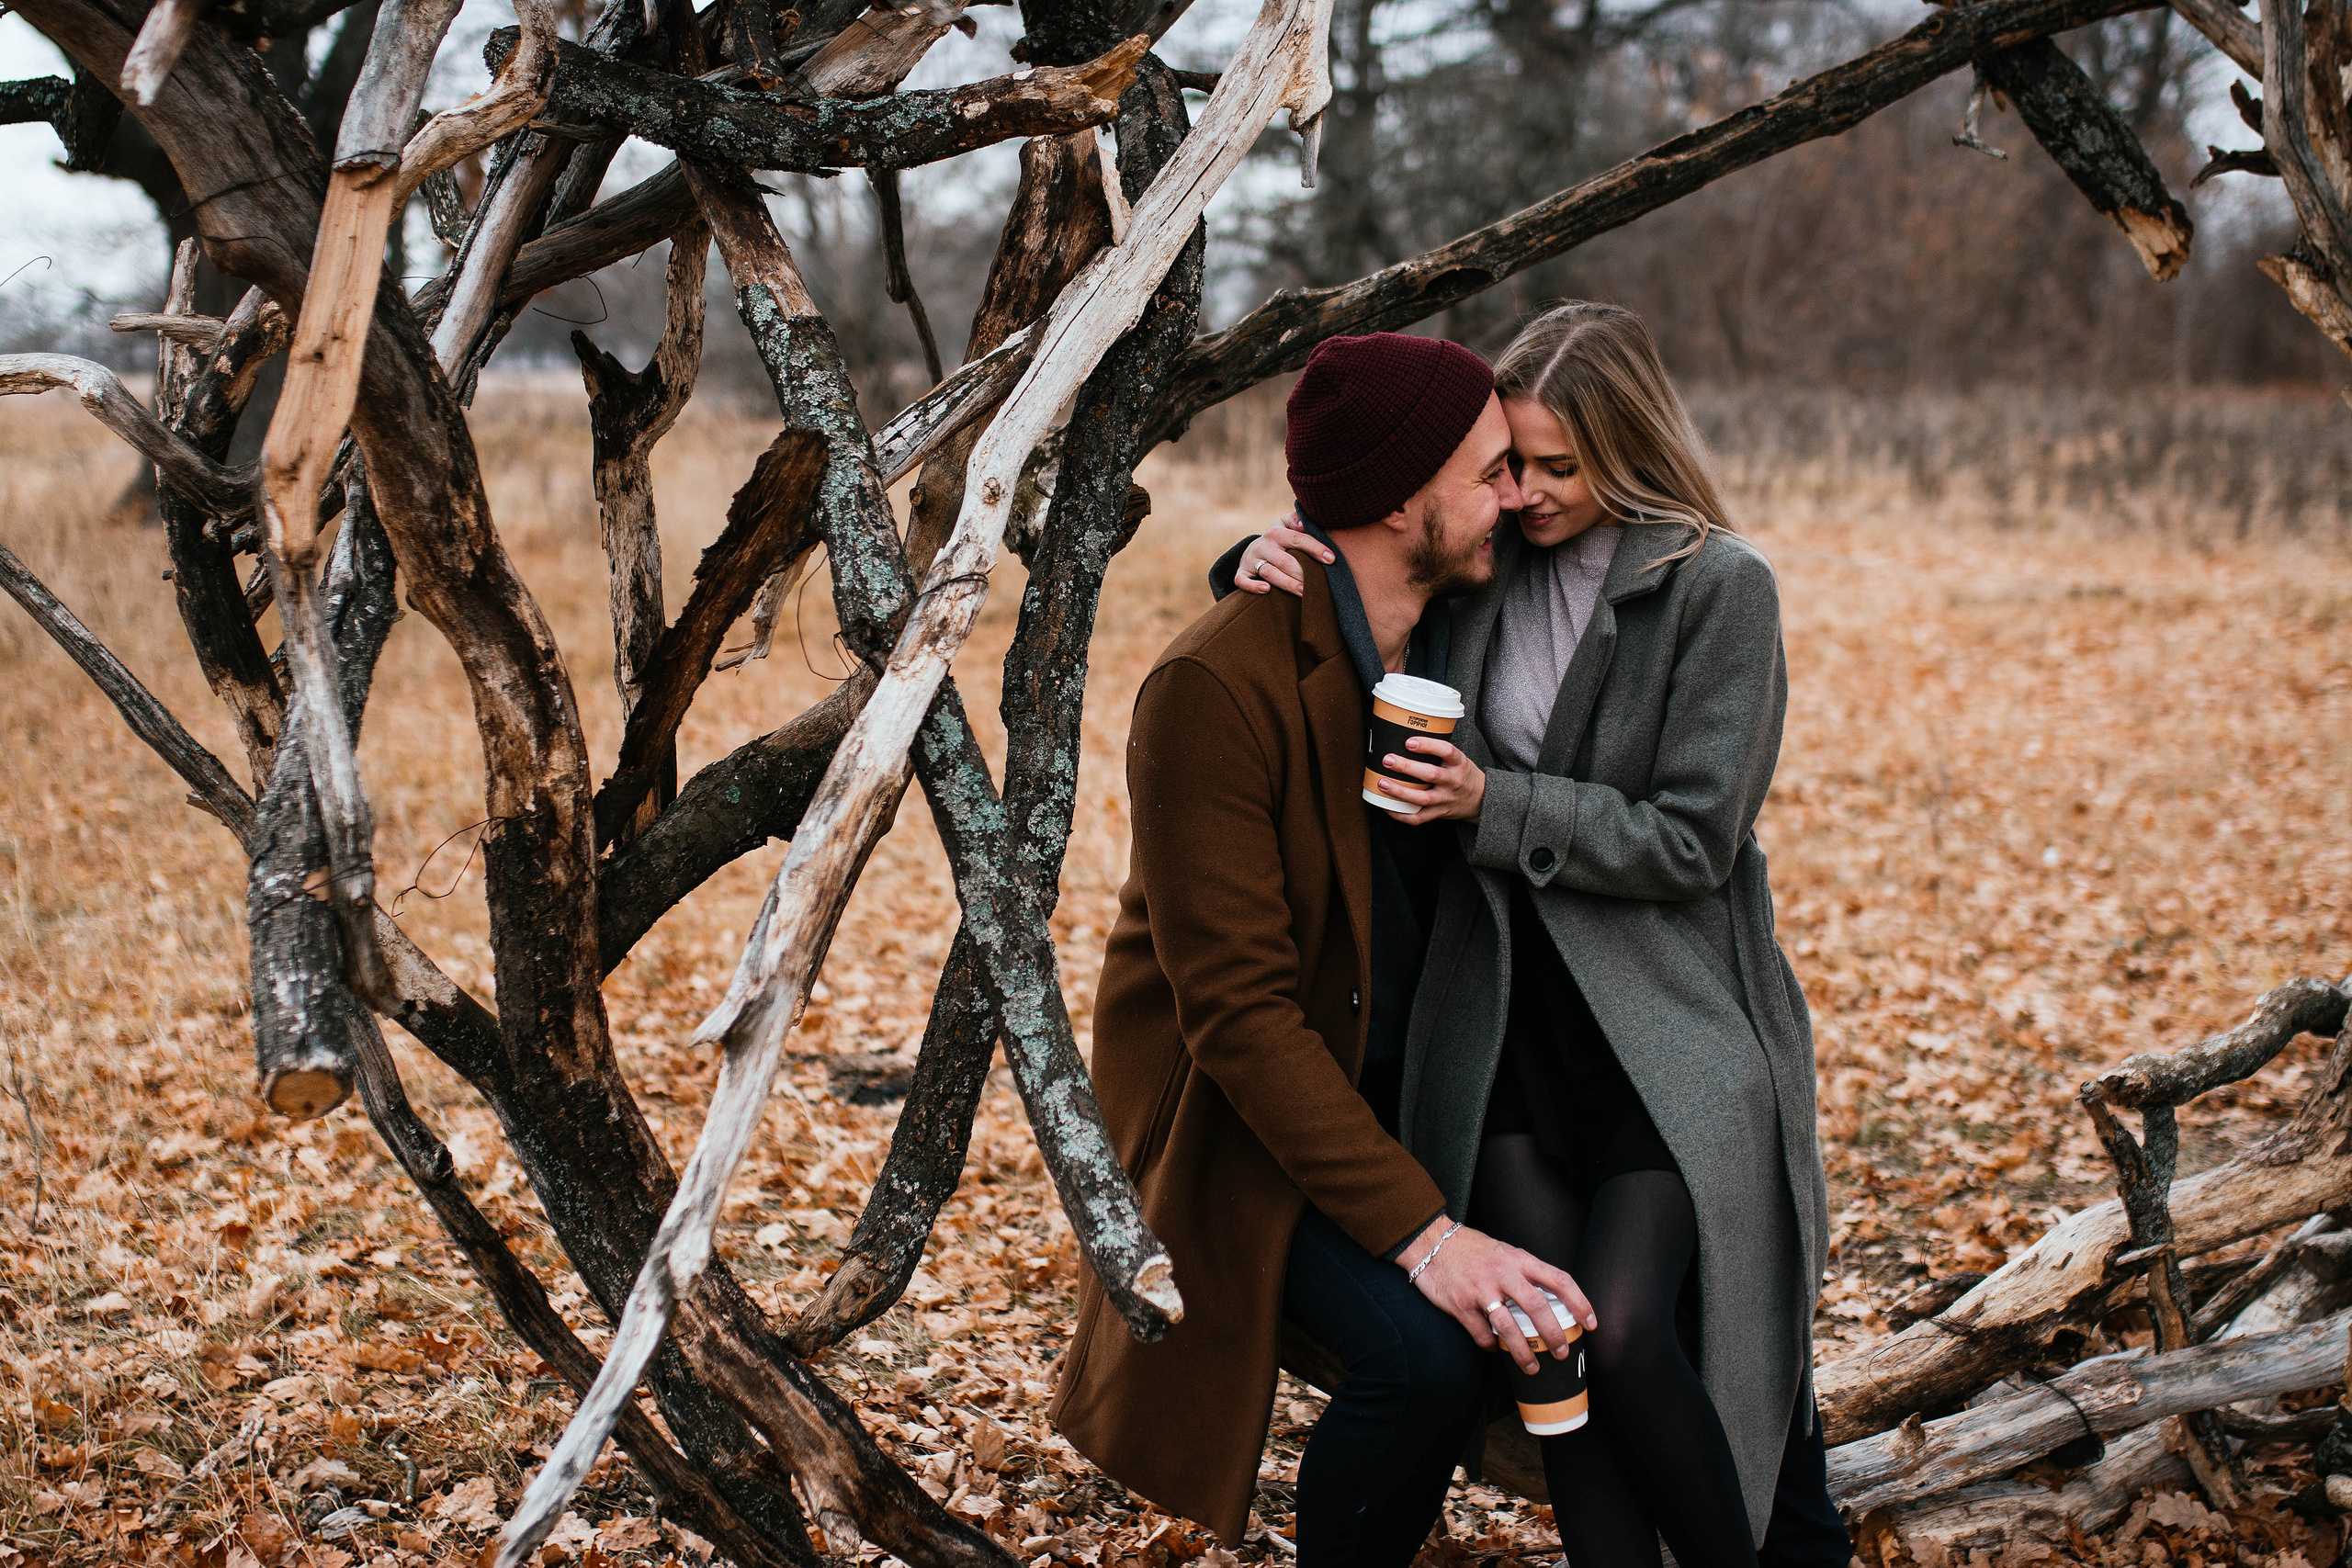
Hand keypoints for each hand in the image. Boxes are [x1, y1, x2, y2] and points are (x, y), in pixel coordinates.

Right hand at [1232, 515, 1329, 596]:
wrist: (1255, 549)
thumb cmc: (1281, 539)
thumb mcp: (1287, 525)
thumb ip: (1297, 521)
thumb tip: (1303, 524)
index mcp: (1276, 532)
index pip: (1298, 539)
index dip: (1315, 548)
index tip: (1331, 559)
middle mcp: (1263, 545)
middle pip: (1285, 560)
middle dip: (1302, 572)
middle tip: (1318, 583)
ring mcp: (1251, 559)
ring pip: (1268, 572)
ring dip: (1286, 583)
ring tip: (1303, 592)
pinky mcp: (1241, 572)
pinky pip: (1242, 581)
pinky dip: (1253, 586)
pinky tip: (1267, 590)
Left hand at [1371, 738, 1485, 824]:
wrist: (1481, 799)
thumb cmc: (1463, 774)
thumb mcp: (1459, 759)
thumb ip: (1439, 751)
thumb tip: (1408, 737)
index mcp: (1459, 763)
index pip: (1446, 751)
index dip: (1428, 745)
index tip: (1409, 742)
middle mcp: (1453, 781)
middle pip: (1431, 774)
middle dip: (1406, 767)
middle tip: (1388, 760)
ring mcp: (1446, 799)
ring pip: (1422, 798)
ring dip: (1400, 791)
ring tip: (1382, 783)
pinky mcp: (1439, 813)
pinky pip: (1418, 818)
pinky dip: (1401, 814)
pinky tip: (1387, 807)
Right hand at [1400, 1219, 1594, 1374]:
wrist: (1430, 1241)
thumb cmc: (1471, 1248)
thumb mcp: (1503, 1252)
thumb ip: (1524, 1272)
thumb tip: (1548, 1300)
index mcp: (1518, 1259)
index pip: (1559, 1280)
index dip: (1579, 1303)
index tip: (1591, 1323)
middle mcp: (1502, 1273)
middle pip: (1537, 1307)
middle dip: (1554, 1335)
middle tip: (1562, 1352)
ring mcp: (1480, 1290)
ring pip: (1509, 1327)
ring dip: (1524, 1352)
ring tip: (1533, 1367)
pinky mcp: (1460, 1305)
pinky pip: (1481, 1334)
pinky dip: (1491, 1346)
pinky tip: (1495, 1348)